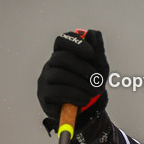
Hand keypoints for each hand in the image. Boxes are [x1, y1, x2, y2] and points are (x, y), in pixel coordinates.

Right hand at [37, 29, 112, 143]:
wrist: (86, 111)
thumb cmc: (90, 85)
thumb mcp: (99, 68)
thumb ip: (97, 51)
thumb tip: (93, 32)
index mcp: (63, 54)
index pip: (62, 40)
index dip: (75, 43)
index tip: (91, 54)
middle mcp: (51, 64)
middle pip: (61, 58)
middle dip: (83, 69)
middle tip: (99, 81)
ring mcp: (45, 79)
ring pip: (60, 75)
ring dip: (82, 84)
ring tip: (95, 93)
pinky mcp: (44, 95)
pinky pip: (58, 91)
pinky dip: (75, 95)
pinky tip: (85, 100)